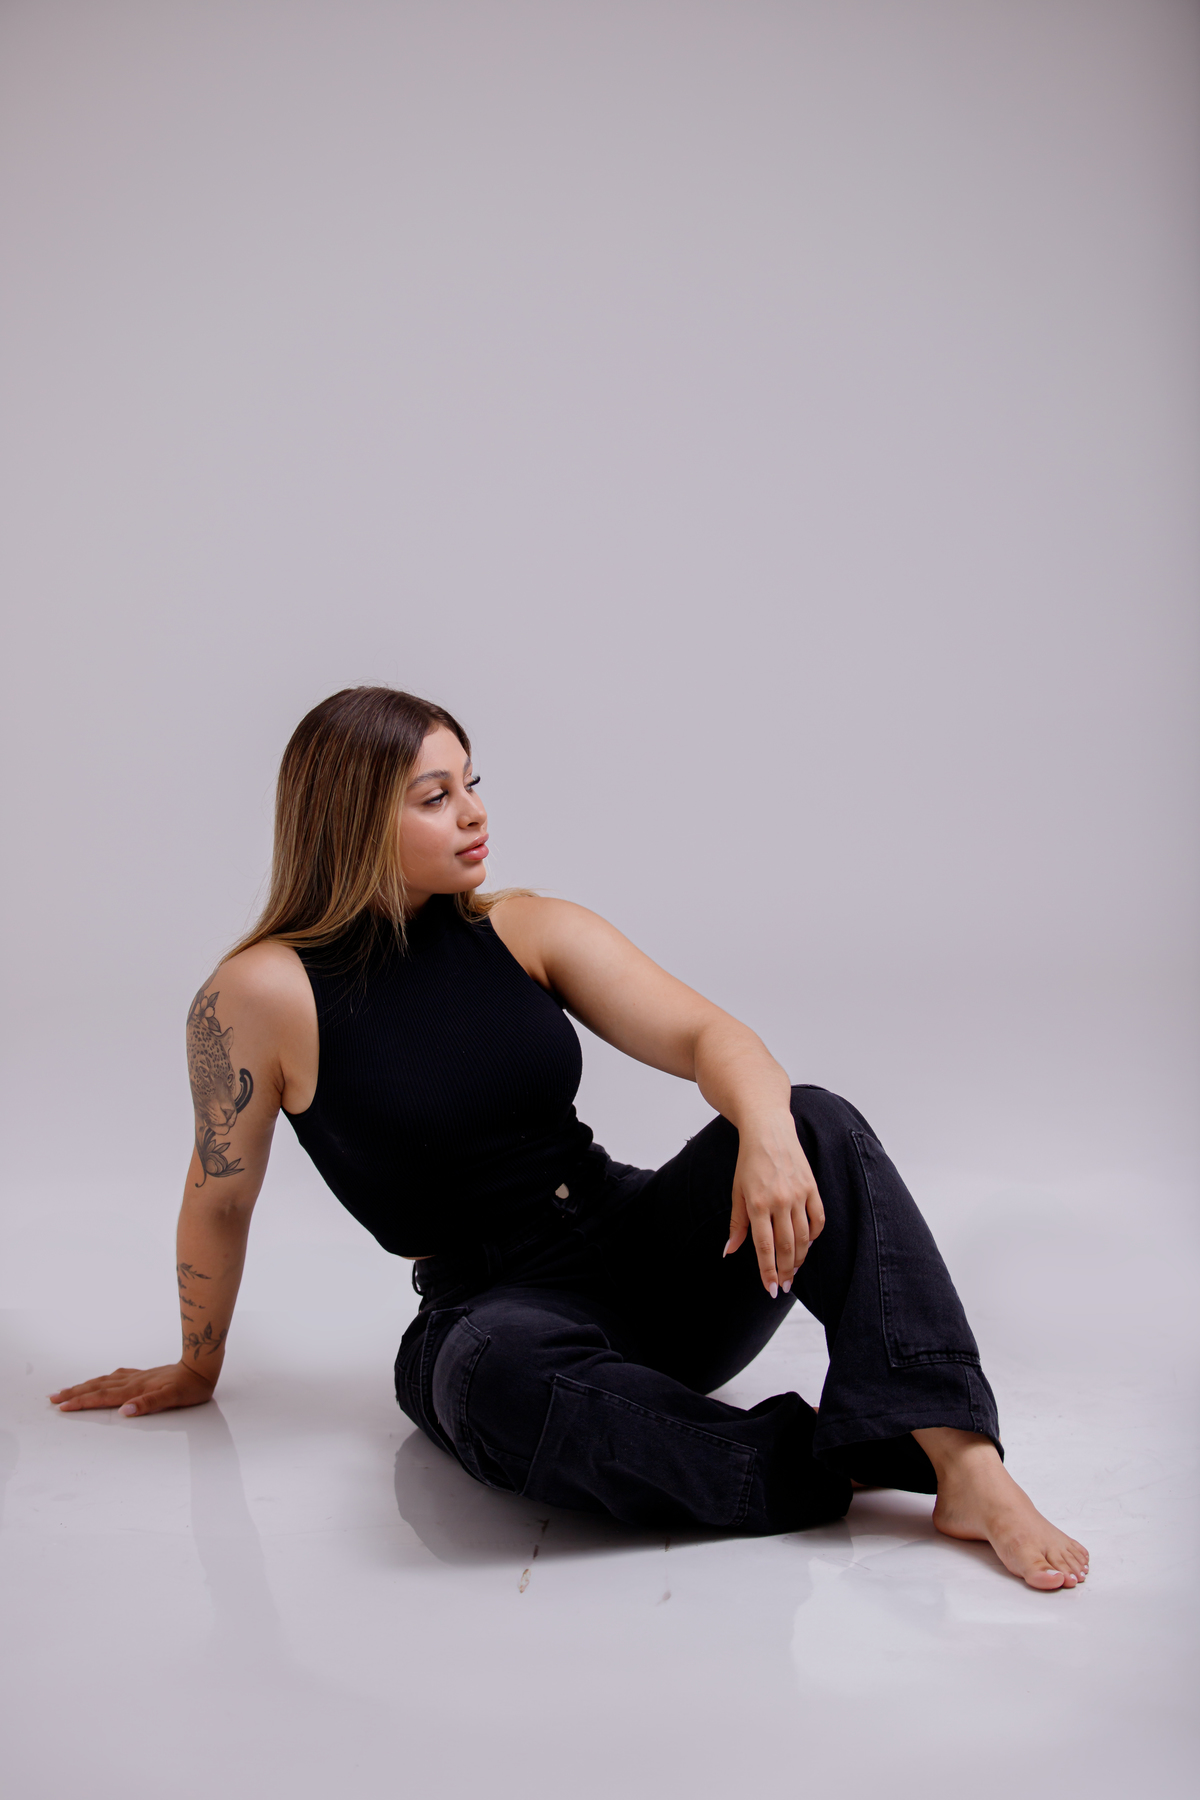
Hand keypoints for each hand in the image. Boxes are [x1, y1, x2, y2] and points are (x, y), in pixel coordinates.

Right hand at [49, 1362, 216, 1416]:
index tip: (62, 1406)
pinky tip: (102, 1380)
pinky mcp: (144, 1375)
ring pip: (104, 1381)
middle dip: (74, 1393)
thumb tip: (125, 1411)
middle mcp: (133, 1382)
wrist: (202, 1366)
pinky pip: (116, 1377)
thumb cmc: (190, 1386)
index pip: (103, 1397)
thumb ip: (149, 1404)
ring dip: (84, 1386)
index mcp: (136, 1389)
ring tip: (67, 1390)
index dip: (82, 1402)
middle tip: (52, 1398)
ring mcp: (137, 1377)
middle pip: (97, 1387)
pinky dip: (102, 1380)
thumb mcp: (174, 1398)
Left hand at [725, 1112, 824, 1295]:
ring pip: (804, 1237)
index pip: (765, 1247)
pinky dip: (815, 1235)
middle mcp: (780, 1201)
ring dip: (799, 1257)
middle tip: (785, 1286)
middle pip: (786, 1247)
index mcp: (758, 1204)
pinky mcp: (812, 1187)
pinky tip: (807, 1244)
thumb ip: (736, 1224)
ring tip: (794, 1269)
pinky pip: (818, 1219)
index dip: (768, 1271)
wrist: (768, 1130)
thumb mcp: (737, 1192)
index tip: (771, 1288)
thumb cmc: (749, 1162)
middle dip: (785, 1271)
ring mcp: (798, 1194)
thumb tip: (729, 1252)